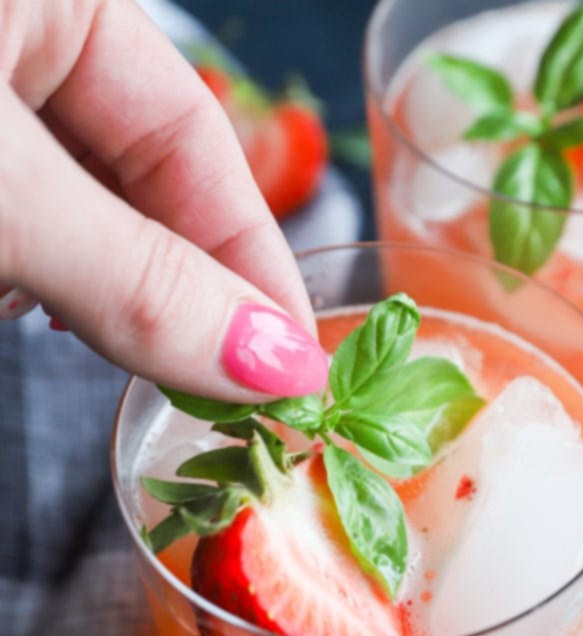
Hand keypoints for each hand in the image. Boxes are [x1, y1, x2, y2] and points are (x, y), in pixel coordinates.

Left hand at [0, 0, 326, 401]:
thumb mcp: (5, 196)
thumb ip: (137, 277)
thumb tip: (276, 361)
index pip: (196, 136)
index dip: (251, 258)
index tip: (289, 361)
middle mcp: (17, 35)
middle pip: (134, 182)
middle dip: (158, 287)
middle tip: (203, 389)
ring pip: (68, 215)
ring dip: (82, 290)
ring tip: (73, 337)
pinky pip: (13, 226)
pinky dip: (22, 275)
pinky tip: (9, 301)